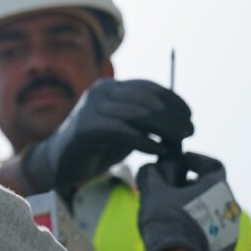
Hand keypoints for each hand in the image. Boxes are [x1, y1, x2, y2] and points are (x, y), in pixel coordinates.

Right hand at [19, 79, 192, 192]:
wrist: (61, 162)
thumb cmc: (97, 146)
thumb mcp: (125, 128)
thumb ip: (145, 121)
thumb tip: (180, 121)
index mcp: (110, 87)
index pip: (148, 87)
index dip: (173, 99)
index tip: (190, 115)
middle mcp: (100, 92)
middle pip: (145, 99)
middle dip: (172, 114)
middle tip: (190, 130)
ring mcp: (90, 108)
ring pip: (136, 113)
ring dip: (163, 127)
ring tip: (179, 140)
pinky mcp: (85, 127)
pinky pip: (121, 131)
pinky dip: (143, 140)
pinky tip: (158, 150)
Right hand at [135, 152, 241, 250]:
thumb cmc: (168, 220)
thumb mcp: (154, 192)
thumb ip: (152, 175)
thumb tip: (150, 167)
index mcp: (218, 187)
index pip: (212, 165)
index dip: (196, 160)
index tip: (182, 161)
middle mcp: (231, 206)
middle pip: (213, 190)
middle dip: (193, 187)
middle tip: (173, 189)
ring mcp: (232, 229)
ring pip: (215, 212)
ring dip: (198, 208)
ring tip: (176, 213)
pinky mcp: (227, 248)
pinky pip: (214, 232)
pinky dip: (201, 228)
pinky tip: (182, 232)